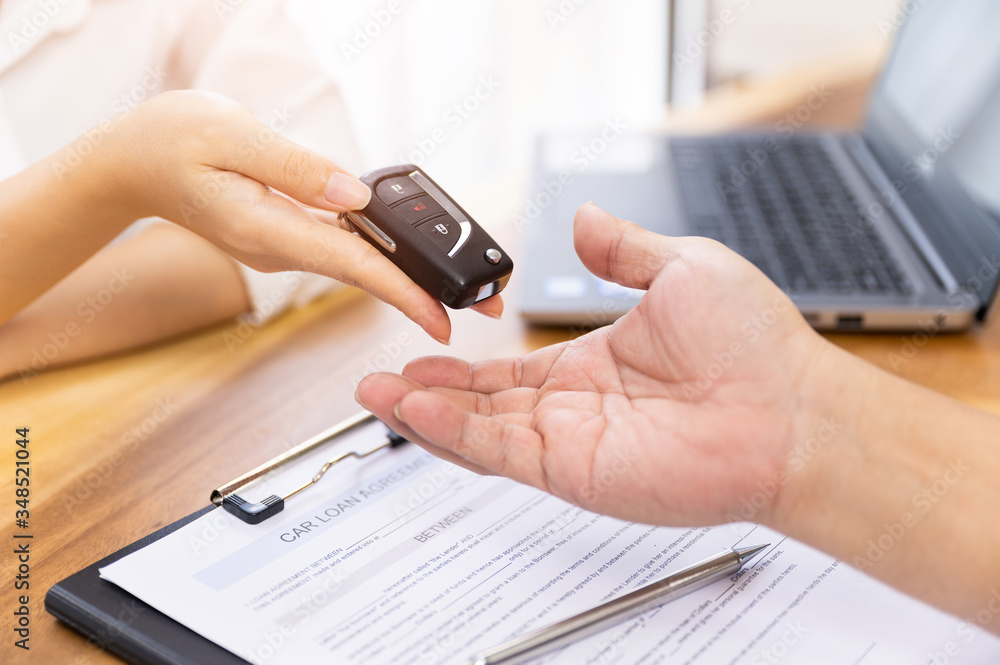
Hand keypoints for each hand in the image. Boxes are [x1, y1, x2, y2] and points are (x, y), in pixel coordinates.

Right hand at [101, 91, 500, 340]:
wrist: (128, 165)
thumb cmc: (168, 142)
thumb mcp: (229, 136)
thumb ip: (294, 167)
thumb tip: (354, 195)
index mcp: (268, 230)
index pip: (351, 266)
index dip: (403, 292)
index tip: (444, 318)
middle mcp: (282, 248)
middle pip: (367, 275)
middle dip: (426, 293)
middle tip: (485, 308)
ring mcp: (284, 246)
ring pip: (359, 266)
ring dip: (411, 278)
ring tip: (463, 290)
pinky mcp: (287, 235)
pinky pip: (344, 250)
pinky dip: (382, 255)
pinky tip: (411, 256)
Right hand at [358, 203, 850, 526]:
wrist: (791, 409)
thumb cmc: (754, 344)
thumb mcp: (681, 267)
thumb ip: (621, 248)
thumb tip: (584, 218)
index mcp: (593, 364)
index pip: (509, 368)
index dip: (462, 362)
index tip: (424, 342)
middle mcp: (576, 408)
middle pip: (482, 404)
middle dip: (427, 392)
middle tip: (379, 381)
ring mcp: (572, 442)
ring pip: (479, 431)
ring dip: (425, 414)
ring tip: (376, 397)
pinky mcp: (574, 471)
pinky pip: (499, 451)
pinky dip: (452, 433)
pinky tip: (415, 411)